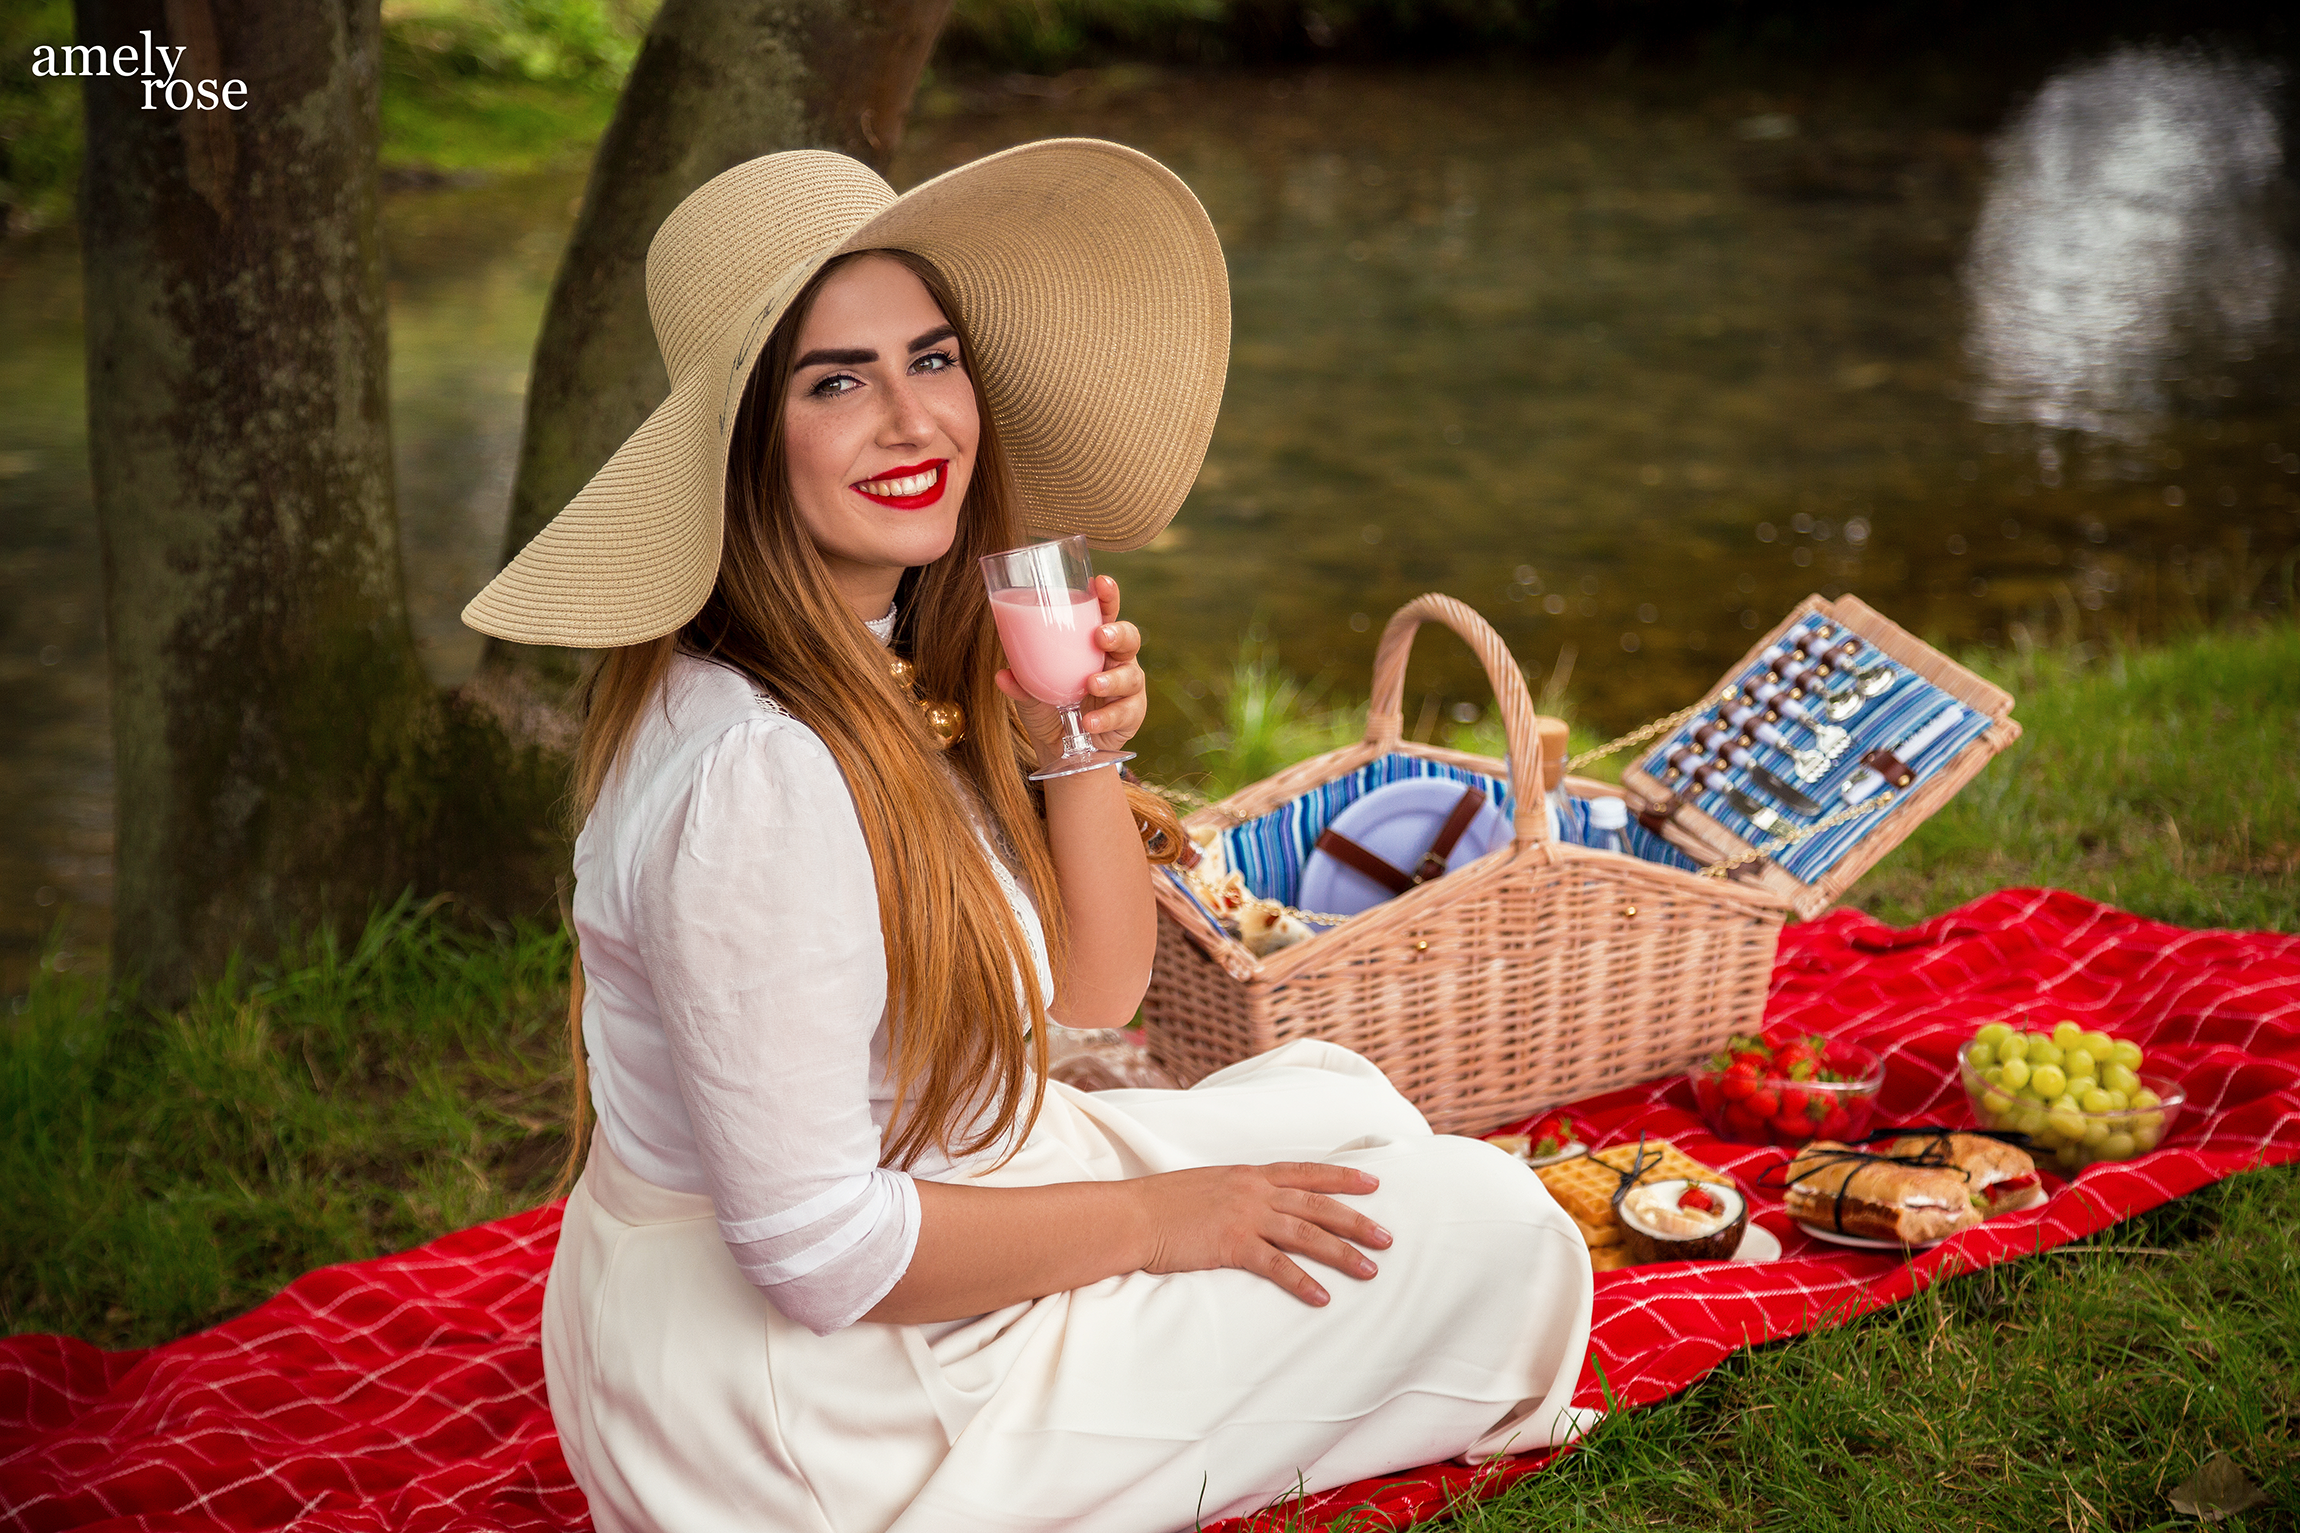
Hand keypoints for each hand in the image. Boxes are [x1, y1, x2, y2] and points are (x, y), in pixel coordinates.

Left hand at [995, 574, 1146, 763]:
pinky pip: (1125, 712)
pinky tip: (1088, 721)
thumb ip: (1020, 683)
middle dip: (1118, 633)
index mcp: (1092, 645)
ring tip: (1090, 685)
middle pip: (1129, 637)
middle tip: (1099, 636)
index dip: (1107, 596)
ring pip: (1131, 675)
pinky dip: (1106, 717)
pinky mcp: (1131, 715)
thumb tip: (1002, 675)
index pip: (1105, 613)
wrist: (1062, 751)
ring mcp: (1127, 688)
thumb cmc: (1049, 709)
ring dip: (1111, 679)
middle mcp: (1115, 661)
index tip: (1100, 582)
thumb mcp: (1030, 695)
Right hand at [1128, 1162, 1391, 1305]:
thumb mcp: (1206, 1187)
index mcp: (1248, 1175)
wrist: (1132, 1216)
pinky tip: (1322, 1298)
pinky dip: (1302, 1281)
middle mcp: (1254, 1192)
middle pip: (1318, 1204)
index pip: (1305, 1172)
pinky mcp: (1232, 1244)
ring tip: (1371, 1269)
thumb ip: (1235, 1194)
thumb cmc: (1162, 1204)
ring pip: (1307, 1233)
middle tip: (1388, 1237)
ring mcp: (1245, 1216)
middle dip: (1356, 1220)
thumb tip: (1253, 1206)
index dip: (1342, 1176)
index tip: (1373, 1182)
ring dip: (1342, 1252)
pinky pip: (1276, 1266)